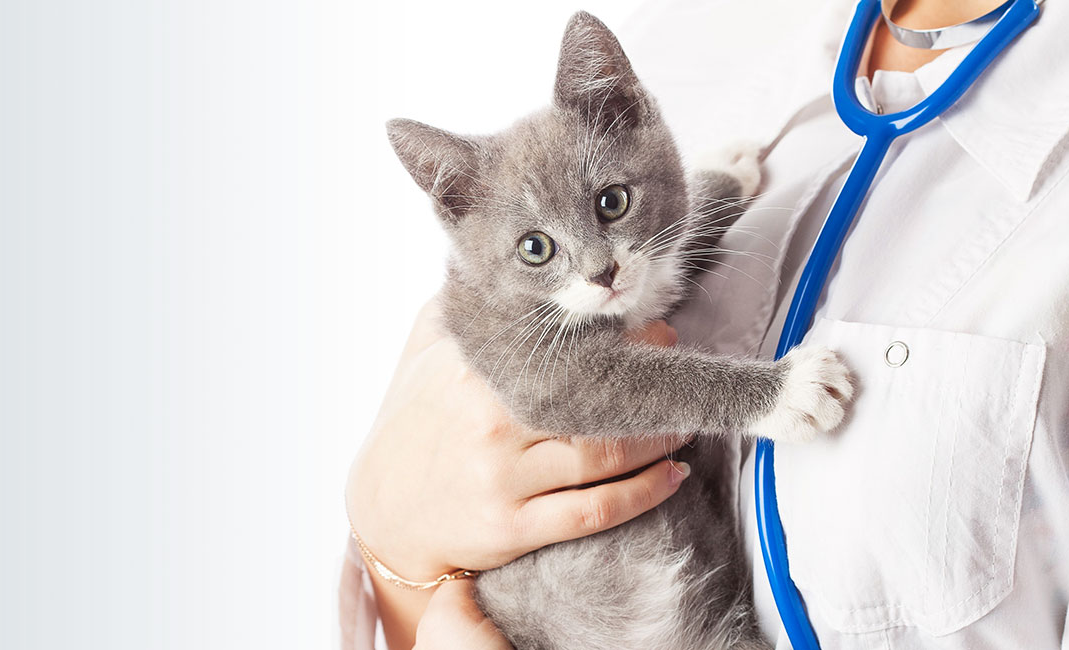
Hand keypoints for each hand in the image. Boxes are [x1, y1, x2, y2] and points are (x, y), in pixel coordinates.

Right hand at [346, 301, 689, 647]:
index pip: (564, 349)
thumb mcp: (422, 354)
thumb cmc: (410, 427)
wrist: (381, 516)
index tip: (657, 328)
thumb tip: (495, 260)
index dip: (623, 337)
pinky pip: (596, 511)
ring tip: (686, 419)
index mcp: (473, 375)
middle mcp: (492, 424)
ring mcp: (505, 479)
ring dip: (660, 438)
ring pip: (606, 456)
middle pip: (594, 400)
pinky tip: (673, 475)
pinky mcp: (515, 528)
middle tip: (679, 368)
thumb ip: (460, 307)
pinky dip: (645, 493)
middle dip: (650, 383)